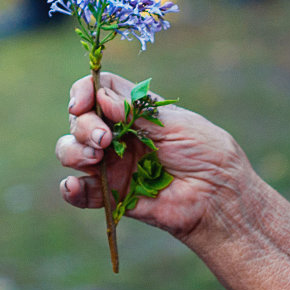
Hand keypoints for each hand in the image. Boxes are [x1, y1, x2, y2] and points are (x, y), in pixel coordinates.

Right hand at [56, 71, 254, 240]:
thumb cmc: (207, 154)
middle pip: (80, 120)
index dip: (84, 91)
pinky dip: (70, 187)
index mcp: (136, 112)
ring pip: (71, 151)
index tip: (81, 102)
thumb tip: (100, 96)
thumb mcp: (176, 123)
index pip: (99, 91)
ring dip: (74, 151)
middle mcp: (119, 135)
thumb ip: (135, 111)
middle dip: (84, 126)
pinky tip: (75, 185)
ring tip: (96, 159)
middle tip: (104, 140)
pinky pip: (78, 191)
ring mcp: (113, 165)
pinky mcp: (111, 196)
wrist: (218, 198)